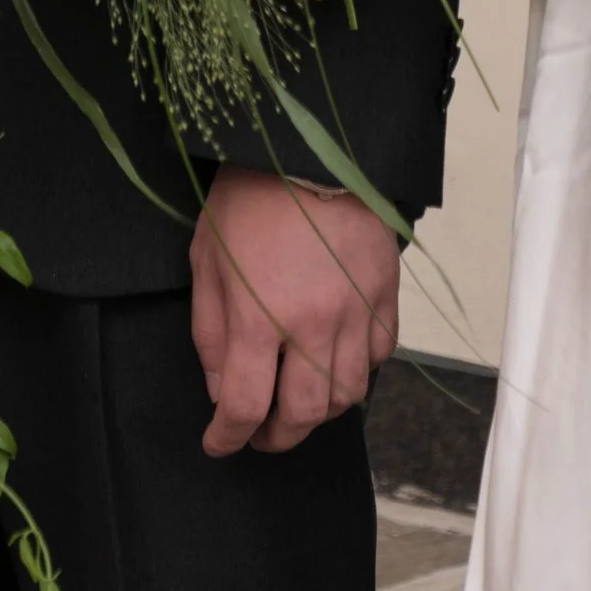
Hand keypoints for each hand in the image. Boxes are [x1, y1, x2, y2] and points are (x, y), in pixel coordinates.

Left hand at [190, 164, 400, 457]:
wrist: (307, 147)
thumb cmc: (248, 199)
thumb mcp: (206, 261)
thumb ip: (211, 333)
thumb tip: (222, 389)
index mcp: (259, 317)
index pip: (245, 406)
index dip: (228, 437)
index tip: (219, 443)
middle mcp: (312, 325)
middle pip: (304, 414)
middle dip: (278, 436)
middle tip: (262, 434)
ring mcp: (355, 312)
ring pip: (348, 395)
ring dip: (320, 412)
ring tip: (300, 403)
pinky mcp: (384, 295)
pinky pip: (380, 357)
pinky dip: (359, 372)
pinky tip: (338, 364)